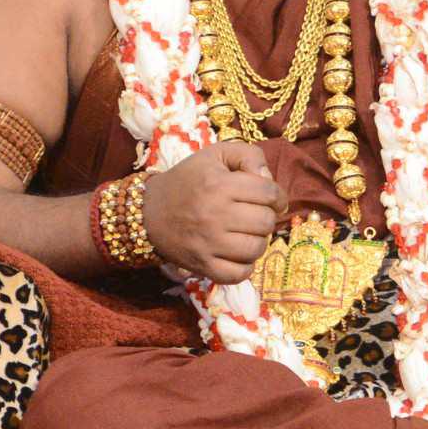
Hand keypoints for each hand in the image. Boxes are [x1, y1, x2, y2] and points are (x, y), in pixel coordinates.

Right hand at [142, 141, 282, 282]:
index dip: (278, 196)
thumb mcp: (215, 154)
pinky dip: (245, 266)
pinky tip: (238, 254)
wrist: (149, 212)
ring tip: (247, 233)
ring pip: (256, 249)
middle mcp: (215, 214)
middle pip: (266, 222)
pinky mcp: (202, 265)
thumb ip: (248, 155)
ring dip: (258, 241)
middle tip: (256, 215)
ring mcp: (208, 243)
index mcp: (219, 185)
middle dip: (267, 217)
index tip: (273, 199)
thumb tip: (269, 180)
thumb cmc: (188, 180)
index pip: (269, 192)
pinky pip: (239, 274)